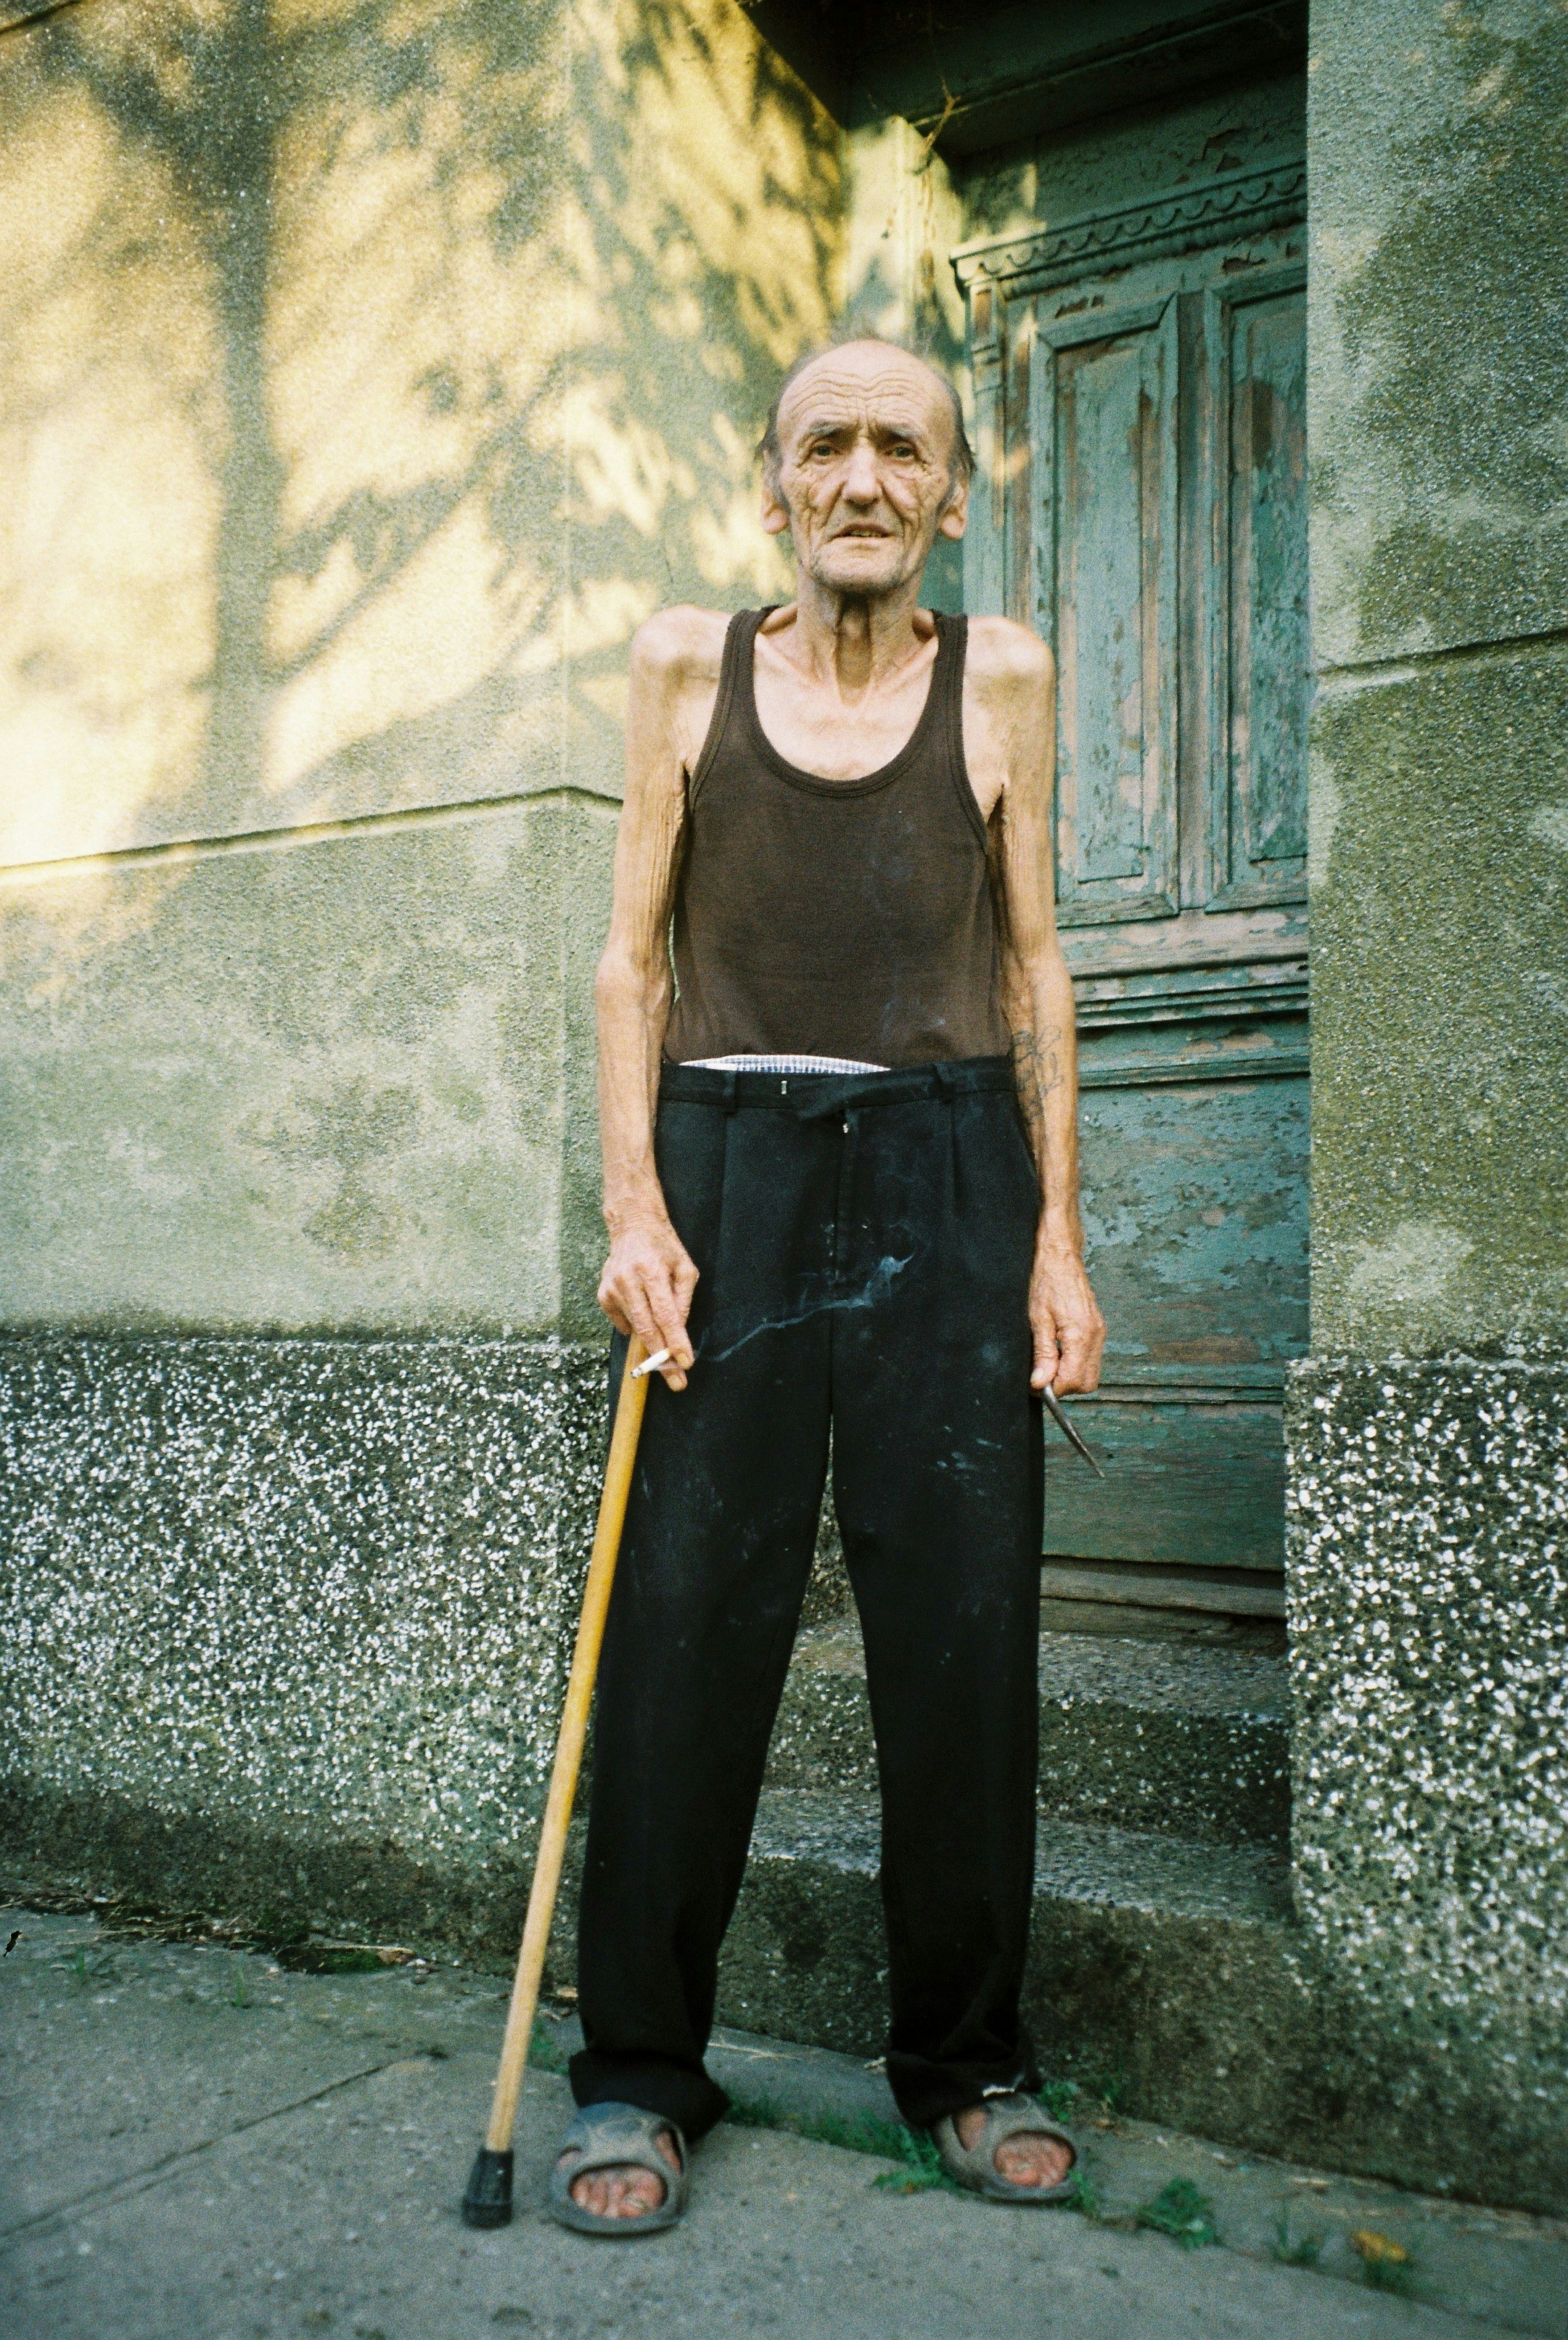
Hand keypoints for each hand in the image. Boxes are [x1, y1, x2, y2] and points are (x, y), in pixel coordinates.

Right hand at [598, 1218, 697, 1389]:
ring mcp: (612, 1288)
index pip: (666, 1314)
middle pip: (647, 1328)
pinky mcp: (603, 1295)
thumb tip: (678, 1331)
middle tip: (677, 1383)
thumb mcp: (686, 1268)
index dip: (676, 1341)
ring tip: (666, 1356)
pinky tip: (643, 1312)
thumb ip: (683, 1300)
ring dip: (652, 1347)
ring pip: (635, 1328)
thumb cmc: (664, 1249)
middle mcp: (628, 1279)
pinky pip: (623, 1323)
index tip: (685, 1363)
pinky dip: (636, 1326)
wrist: (632, 1228)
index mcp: (651, 1270)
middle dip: (663, 1359)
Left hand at [1029, 1236, 1104, 1394]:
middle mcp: (1096, 1336)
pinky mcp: (1098, 1329)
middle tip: (1042, 1374)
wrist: (1060, 1256)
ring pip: (1091, 1374)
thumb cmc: (1047, 1281)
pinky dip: (1076, 1364)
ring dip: (1070, 1376)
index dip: (1052, 1389)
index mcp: (1081, 1334)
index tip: (1035, 1383)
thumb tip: (1041, 1382)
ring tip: (1049, 1362)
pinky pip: (1091, 1359)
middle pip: (1087, 1384)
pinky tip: (1059, 1352)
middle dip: (1064, 1386)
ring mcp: (1099, 1332)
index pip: (1072, 1381)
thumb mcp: (1037, 1319)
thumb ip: (1042, 1354)